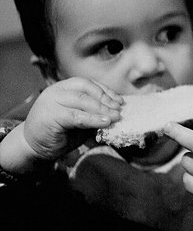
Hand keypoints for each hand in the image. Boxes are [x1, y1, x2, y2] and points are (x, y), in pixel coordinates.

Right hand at [3, 78, 122, 172]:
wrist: (32, 146)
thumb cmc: (58, 133)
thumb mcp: (80, 120)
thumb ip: (93, 113)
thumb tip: (116, 113)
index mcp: (64, 87)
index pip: (89, 84)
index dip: (106, 91)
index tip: (120, 101)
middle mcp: (57, 90)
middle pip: (87, 89)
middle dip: (106, 99)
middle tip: (120, 110)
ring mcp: (52, 100)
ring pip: (83, 100)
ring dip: (102, 109)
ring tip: (116, 117)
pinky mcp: (51, 114)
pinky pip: (76, 115)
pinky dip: (93, 119)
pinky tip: (105, 122)